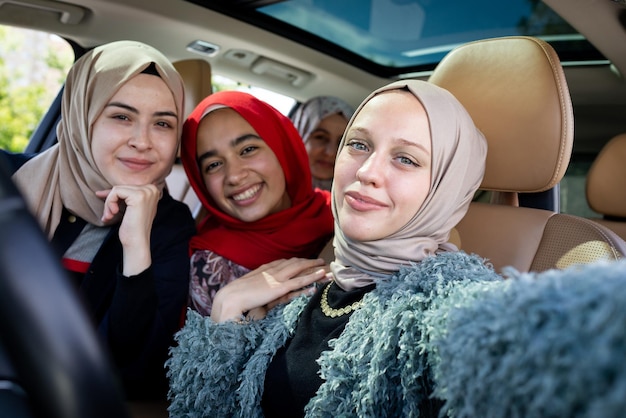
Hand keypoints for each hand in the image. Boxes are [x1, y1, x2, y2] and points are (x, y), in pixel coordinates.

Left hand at [96, 184, 160, 275]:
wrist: (136, 242)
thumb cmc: (132, 228)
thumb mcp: (128, 208)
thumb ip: (121, 197)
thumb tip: (99, 192)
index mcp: (152, 191)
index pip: (127, 187)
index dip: (114, 196)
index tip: (103, 201)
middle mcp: (152, 189)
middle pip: (122, 187)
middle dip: (111, 201)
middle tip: (108, 216)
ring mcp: (146, 192)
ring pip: (117, 189)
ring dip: (109, 204)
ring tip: (109, 216)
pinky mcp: (138, 196)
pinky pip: (115, 192)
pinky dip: (109, 203)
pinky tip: (113, 214)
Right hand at [211, 258, 329, 322]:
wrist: (228, 299)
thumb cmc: (233, 298)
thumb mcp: (247, 291)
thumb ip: (256, 289)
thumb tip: (261, 293)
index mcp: (262, 271)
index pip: (282, 263)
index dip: (294, 262)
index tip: (303, 261)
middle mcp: (271, 271)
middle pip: (293, 263)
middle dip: (307, 262)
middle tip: (319, 261)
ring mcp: (276, 279)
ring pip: (300, 269)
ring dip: (314, 267)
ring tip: (325, 267)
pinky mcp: (280, 288)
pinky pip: (300, 281)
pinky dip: (312, 277)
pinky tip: (321, 275)